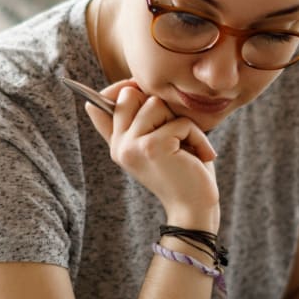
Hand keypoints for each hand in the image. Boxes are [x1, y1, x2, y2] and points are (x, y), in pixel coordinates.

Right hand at [84, 80, 219, 225]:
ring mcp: (131, 146)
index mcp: (117, 144)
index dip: (121, 89)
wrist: (195, 208)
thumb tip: (122, 89)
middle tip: (175, 132)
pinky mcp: (151, 147)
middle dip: (159, 106)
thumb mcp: (158, 144)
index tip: (138, 89)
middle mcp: (119, 146)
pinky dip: (197, 136)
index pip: (99, 105)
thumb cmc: (184, 173)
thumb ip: (140, 122)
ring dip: (182, 123)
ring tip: (188, 146)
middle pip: (130, 94)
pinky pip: (179, 122)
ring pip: (155, 104)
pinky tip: (200, 156)